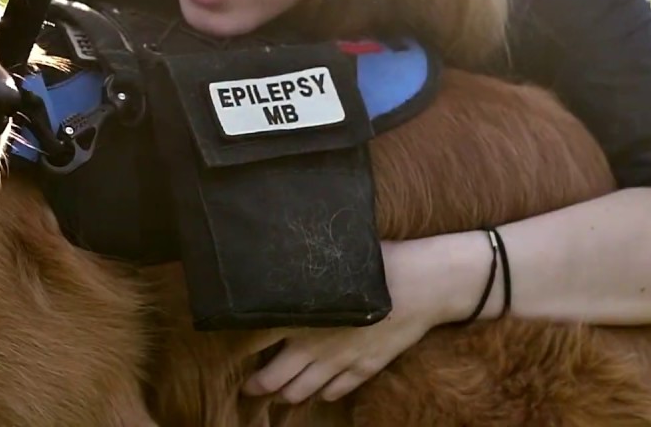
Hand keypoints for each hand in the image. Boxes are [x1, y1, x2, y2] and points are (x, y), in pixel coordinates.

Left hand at [242, 237, 477, 403]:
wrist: (421, 285)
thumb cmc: (376, 263)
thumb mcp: (332, 263)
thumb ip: (301, 271)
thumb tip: (277, 254)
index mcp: (300, 315)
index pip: (255, 340)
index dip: (238, 351)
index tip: (228, 351)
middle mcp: (313, 345)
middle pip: (273, 378)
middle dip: (256, 385)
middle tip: (247, 386)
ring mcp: (339, 362)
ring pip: (301, 391)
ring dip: (285, 395)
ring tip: (276, 393)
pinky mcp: (364, 369)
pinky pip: (336, 391)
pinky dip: (322, 394)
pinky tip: (318, 391)